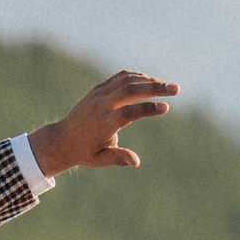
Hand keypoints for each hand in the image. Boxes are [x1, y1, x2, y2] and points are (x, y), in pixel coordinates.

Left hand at [30, 70, 178, 175]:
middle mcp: (100, 105)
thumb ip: (119, 158)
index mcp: (103, 123)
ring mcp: (99, 93)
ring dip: (149, 80)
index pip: (128, 112)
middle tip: (177, 89)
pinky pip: (121, 77)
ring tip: (168, 87)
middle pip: (130, 90)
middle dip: (155, 87)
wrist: (63, 139)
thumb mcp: (101, 159)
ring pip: (127, 79)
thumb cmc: (86, 152)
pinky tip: (152, 82)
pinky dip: (138, 77)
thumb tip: (136, 161)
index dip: (147, 109)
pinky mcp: (99, 88)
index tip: (166, 107)